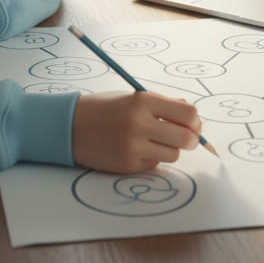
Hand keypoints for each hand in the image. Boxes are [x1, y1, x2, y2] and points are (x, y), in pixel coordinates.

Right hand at [71, 91, 202, 173]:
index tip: (192, 123)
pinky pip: (154, 164)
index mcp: (143, 101)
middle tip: (186, 138)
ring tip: (155, 141)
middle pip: (186, 138)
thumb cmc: (104, 109)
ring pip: (173, 154)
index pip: (188, 114)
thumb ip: (163, 105)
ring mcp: (132, 147)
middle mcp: (139, 124)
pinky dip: (152, 157)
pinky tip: (137, 149)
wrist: (68, 126)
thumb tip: (193, 117)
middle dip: (191, 139)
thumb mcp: (133, 97)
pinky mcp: (127, 165)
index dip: (194, 121)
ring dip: (170, 149)